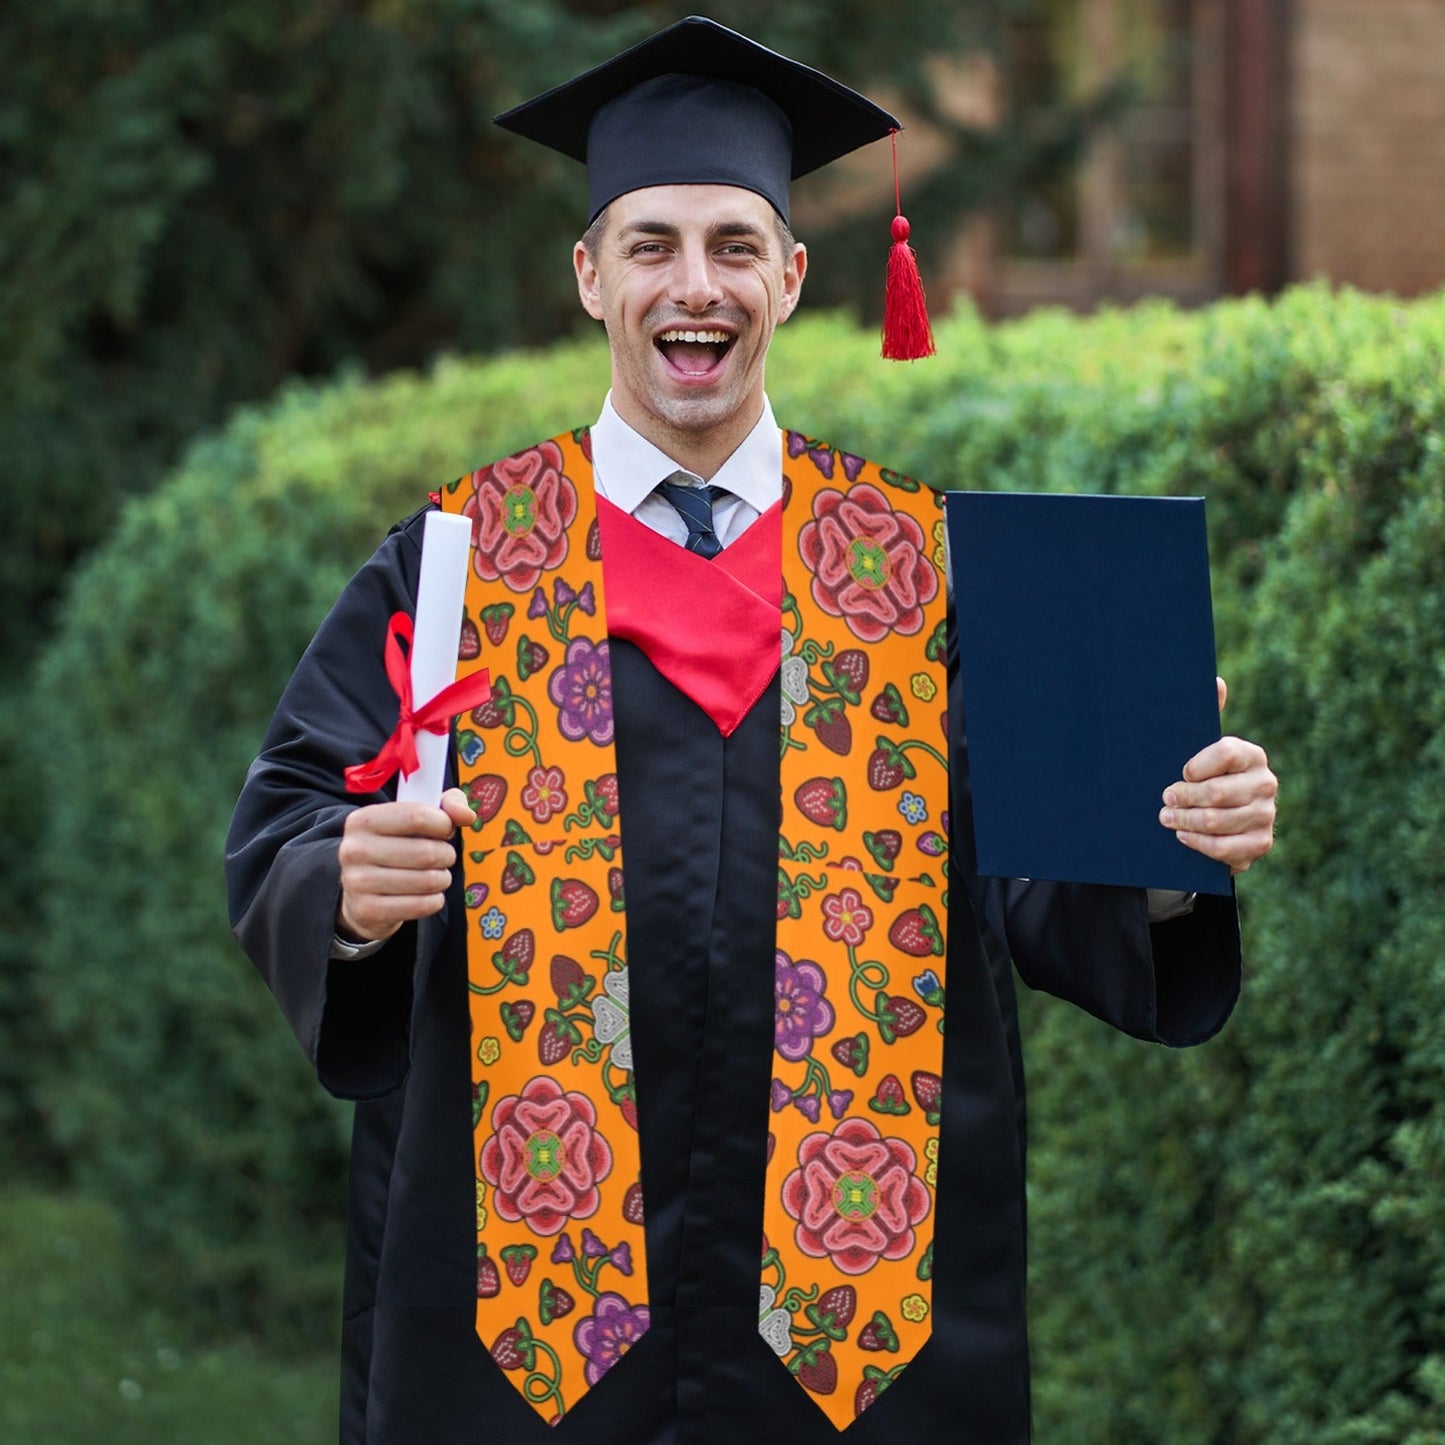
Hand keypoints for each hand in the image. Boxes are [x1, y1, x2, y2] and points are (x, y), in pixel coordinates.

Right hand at [336, 787, 475, 942]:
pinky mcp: (367, 910)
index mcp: (363, 820)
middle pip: (426, 852)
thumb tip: (466, 815)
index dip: (443, 824)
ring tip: (436, 876)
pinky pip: (421, 905)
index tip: (446, 830)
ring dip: (442, 879)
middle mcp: (354, 849)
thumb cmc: (396, 847)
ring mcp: (357, 882)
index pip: (417, 816)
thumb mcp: (416, 817)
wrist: (361, 893)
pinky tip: (428, 895)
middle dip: (446, 855)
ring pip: (427, 881)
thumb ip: (447, 805)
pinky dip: (434, 900)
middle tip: (443, 857)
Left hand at [1159, 678, 1276, 873]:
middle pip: (1218, 793)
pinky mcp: (1260, 844)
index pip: (1225, 753)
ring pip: (1217, 821)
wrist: (1217, 820)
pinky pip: (1225, 848)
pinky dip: (1199, 843)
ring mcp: (1266, 815)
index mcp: (1251, 755)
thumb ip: (1206, 715)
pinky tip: (1183, 836)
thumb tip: (1216, 681)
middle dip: (1183, 797)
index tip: (1180, 772)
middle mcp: (1265, 783)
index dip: (1196, 765)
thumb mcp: (1199, 748)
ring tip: (1166, 818)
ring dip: (1185, 821)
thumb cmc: (1202, 777)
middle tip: (1164, 799)